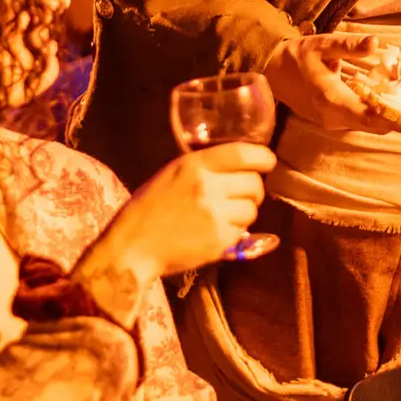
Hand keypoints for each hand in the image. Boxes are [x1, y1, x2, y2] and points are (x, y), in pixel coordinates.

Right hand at [74, 142, 275, 321]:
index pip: (244, 153)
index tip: (268, 162)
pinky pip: (242, 231)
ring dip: (244, 212)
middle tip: (243, 196)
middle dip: (253, 190)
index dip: (263, 157)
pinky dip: (235, 232)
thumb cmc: (148, 208)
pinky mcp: (219, 240)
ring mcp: (215, 214)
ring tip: (225, 216)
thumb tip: (240, 167)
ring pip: (252, 209)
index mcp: (194, 165)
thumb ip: (204, 168)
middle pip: (254, 183)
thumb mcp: (172, 174)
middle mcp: (208, 186)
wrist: (132, 247)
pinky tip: (217, 232)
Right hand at [263, 32, 400, 134]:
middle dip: (399, 119)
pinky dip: (377, 116)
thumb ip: (349, 45)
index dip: (396, 119)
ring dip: (389, 118)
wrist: (272, 73)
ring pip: (368, 126)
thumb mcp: (323, 44)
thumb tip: (376, 42)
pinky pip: (360, 123)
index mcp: (331, 98)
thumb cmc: (299, 56)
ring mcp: (330, 122)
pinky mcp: (331, 122)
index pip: (370, 116)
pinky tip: (392, 103)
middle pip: (374, 125)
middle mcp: (332, 117)